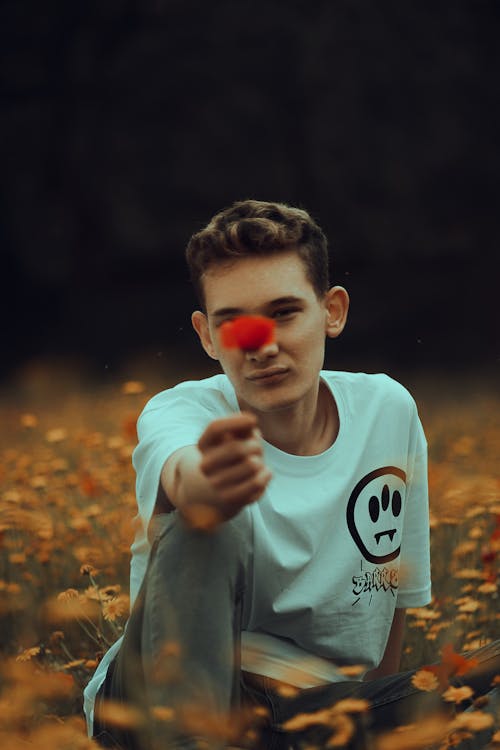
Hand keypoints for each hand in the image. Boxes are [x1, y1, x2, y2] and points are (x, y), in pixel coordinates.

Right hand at [181, 412, 271, 528]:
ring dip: (261, 460)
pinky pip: (257, 483)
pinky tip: (263, 473)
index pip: (215, 428)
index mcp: (203, 446)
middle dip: (255, 445)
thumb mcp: (234, 437)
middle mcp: (205, 466)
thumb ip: (242, 426)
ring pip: (252, 465)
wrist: (221, 488)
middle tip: (257, 447)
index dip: (235, 421)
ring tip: (257, 462)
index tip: (253, 419)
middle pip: (237, 448)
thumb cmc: (233, 454)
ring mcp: (216, 484)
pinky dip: (266, 474)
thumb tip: (251, 423)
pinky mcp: (230, 499)